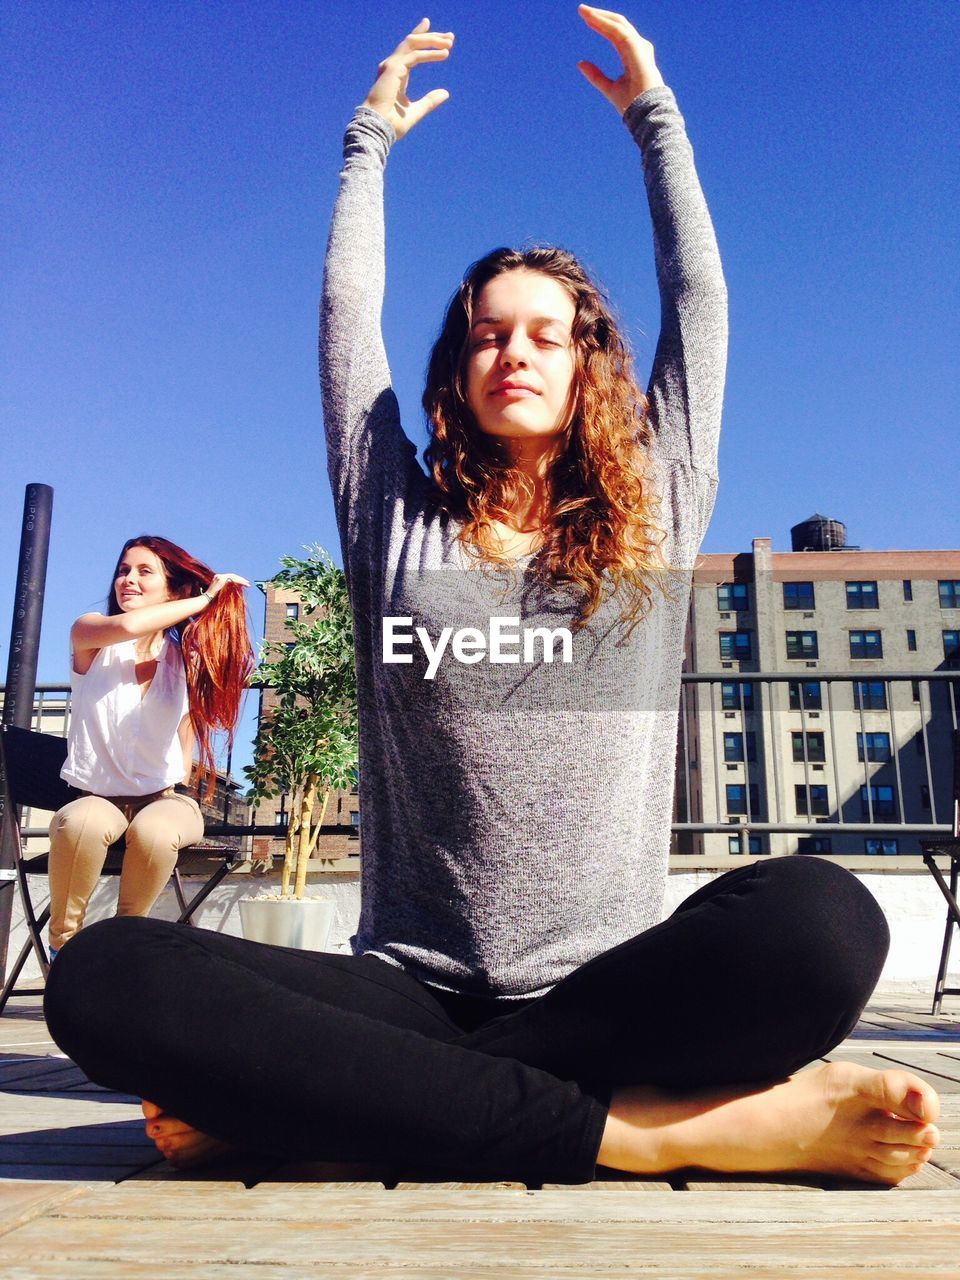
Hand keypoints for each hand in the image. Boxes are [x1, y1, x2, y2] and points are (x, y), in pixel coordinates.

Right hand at [205, 573, 249, 600]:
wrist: (206, 600)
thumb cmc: (212, 599)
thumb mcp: (220, 592)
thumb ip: (225, 588)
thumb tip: (233, 589)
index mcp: (217, 578)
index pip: (229, 577)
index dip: (236, 579)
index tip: (243, 583)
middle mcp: (218, 576)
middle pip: (232, 575)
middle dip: (241, 579)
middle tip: (247, 583)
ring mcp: (220, 577)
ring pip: (234, 577)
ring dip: (242, 580)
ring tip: (248, 584)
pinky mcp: (222, 580)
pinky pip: (233, 579)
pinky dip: (240, 582)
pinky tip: (244, 584)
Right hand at [364, 18, 453, 139]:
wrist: (378, 129)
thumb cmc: (392, 124)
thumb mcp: (416, 111)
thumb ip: (430, 101)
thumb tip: (445, 93)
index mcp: (396, 74)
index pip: (411, 51)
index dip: (425, 41)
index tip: (442, 38)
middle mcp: (392, 67)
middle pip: (412, 43)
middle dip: (431, 37)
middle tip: (450, 37)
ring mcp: (391, 66)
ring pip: (413, 43)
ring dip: (432, 41)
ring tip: (450, 42)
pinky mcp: (393, 68)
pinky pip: (414, 55)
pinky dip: (429, 53)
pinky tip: (444, 54)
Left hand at [577, 5, 663, 114]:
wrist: (645, 114)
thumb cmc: (632, 104)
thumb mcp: (609, 88)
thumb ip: (596, 76)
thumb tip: (580, 63)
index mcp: (632, 55)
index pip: (615, 34)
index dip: (601, 24)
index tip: (585, 18)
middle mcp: (637, 47)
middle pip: (617, 25)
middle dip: (600, 16)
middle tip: (581, 9)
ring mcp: (639, 47)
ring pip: (618, 24)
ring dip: (600, 16)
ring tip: (584, 11)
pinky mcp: (636, 48)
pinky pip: (618, 31)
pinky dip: (605, 24)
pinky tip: (593, 19)